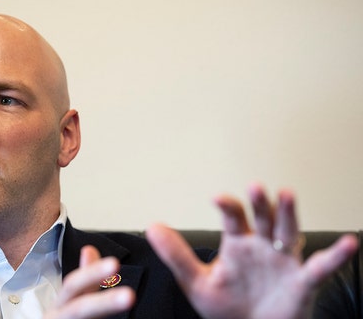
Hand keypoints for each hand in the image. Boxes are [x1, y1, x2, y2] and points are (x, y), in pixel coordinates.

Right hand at [44, 246, 134, 318]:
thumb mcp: (72, 301)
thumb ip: (85, 281)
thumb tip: (89, 249)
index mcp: (60, 307)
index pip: (74, 285)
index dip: (93, 274)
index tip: (115, 264)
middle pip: (78, 309)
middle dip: (103, 302)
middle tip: (130, 296)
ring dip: (103, 309)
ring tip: (129, 299)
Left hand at [146, 184, 357, 318]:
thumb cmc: (226, 307)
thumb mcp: (196, 281)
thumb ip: (176, 255)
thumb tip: (152, 228)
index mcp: (237, 244)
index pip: (233, 218)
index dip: (228, 206)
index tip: (218, 198)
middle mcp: (262, 246)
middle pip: (263, 218)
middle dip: (260, 203)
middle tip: (255, 188)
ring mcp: (283, 262)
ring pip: (288, 232)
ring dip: (289, 215)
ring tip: (287, 195)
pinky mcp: (302, 281)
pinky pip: (320, 267)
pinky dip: (334, 256)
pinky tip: (347, 243)